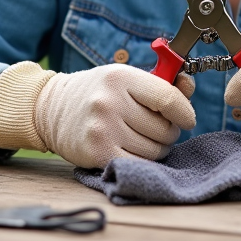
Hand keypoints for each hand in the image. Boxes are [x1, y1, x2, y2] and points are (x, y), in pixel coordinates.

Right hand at [0, 61, 195, 168]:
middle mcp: (110, 102)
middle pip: (164, 128)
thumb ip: (160, 83)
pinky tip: (134, 151)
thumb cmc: (96, 92)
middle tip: (157, 128)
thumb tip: (189, 87)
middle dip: (169, 132)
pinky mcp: (98, 153)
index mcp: (120, 77)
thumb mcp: (124, 78)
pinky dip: (143, 161)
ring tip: (143, 138)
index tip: (187, 118)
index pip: (167, 98)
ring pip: (154, 150)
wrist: (50, 109)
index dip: (185, 112)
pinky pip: (138, 163)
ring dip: (157, 148)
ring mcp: (103, 129)